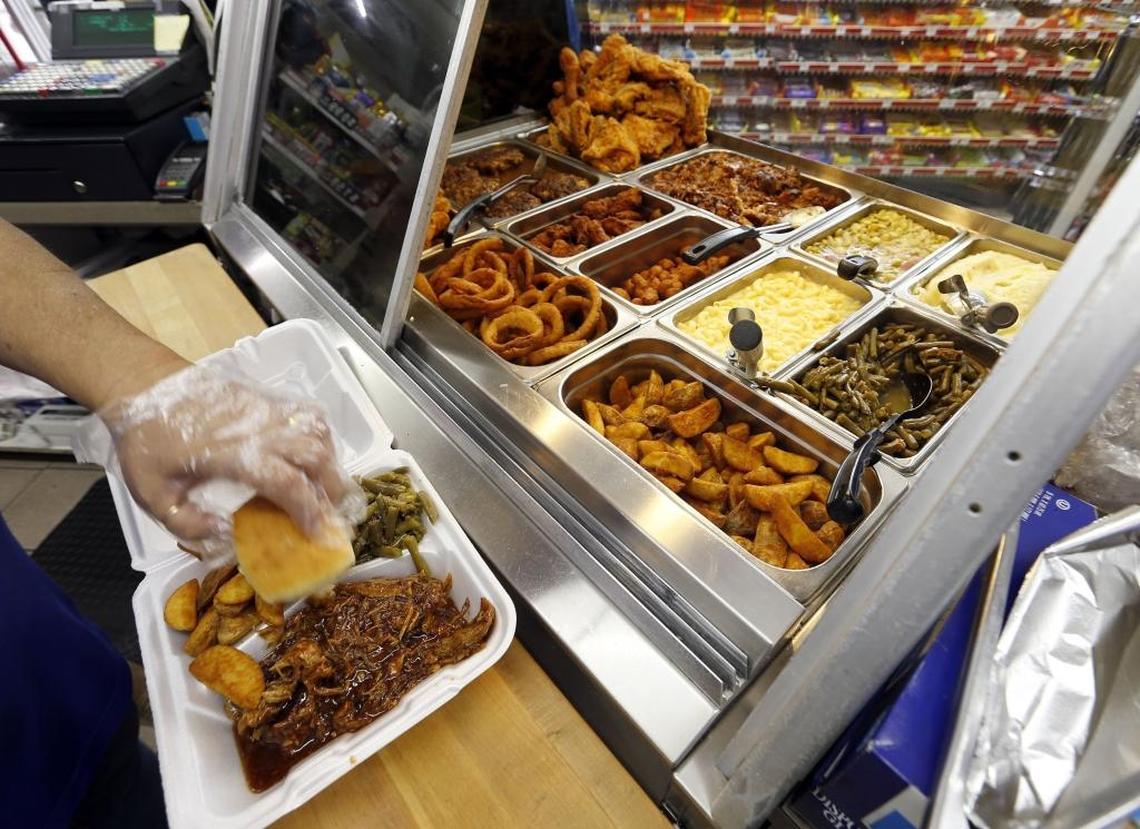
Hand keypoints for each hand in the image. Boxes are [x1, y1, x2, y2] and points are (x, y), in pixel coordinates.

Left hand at [103, 365, 353, 543]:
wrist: (145, 385)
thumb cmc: (147, 441)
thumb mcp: (153, 492)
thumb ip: (187, 522)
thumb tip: (225, 533)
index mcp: (235, 455)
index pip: (288, 483)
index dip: (309, 511)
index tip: (317, 535)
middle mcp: (261, 429)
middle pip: (317, 456)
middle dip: (331, 488)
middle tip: (328, 514)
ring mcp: (268, 410)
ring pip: (319, 431)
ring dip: (330, 461)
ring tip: (323, 486)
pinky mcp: (268, 399)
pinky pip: (309, 415)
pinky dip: (321, 438)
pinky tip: (312, 456)